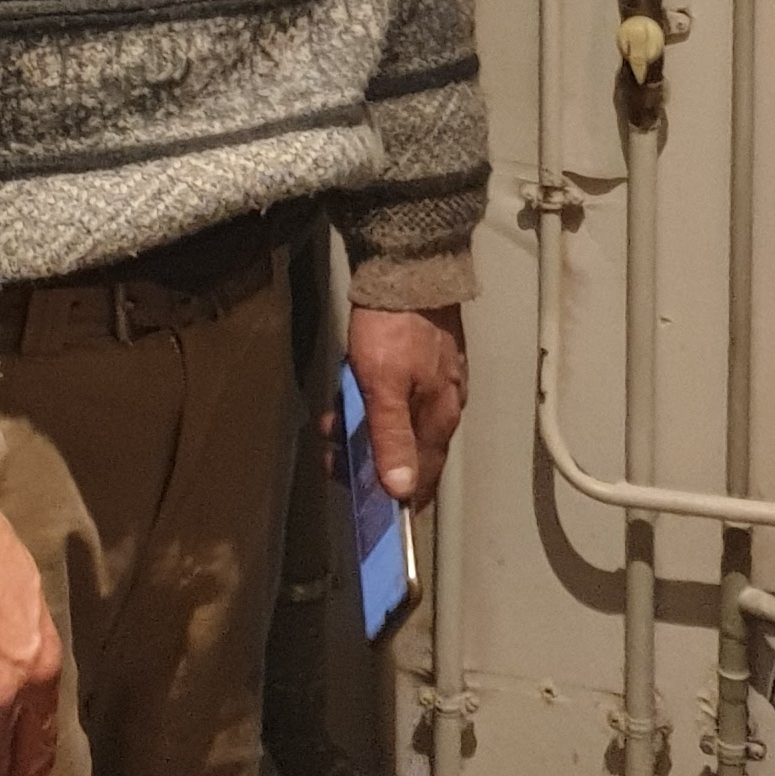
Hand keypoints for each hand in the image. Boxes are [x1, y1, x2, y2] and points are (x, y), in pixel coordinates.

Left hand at [346, 303, 468, 507]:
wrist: (407, 264)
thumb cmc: (394, 326)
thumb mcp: (382, 385)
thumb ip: (391, 438)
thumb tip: (401, 491)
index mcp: (439, 418)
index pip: (421, 479)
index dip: (394, 499)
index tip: (365, 511)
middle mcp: (444, 406)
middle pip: (406, 453)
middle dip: (366, 459)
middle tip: (331, 451)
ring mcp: (436, 382)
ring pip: (398, 424)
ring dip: (363, 428)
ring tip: (332, 418)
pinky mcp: (425, 362)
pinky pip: (398, 399)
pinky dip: (373, 405)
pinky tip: (352, 393)